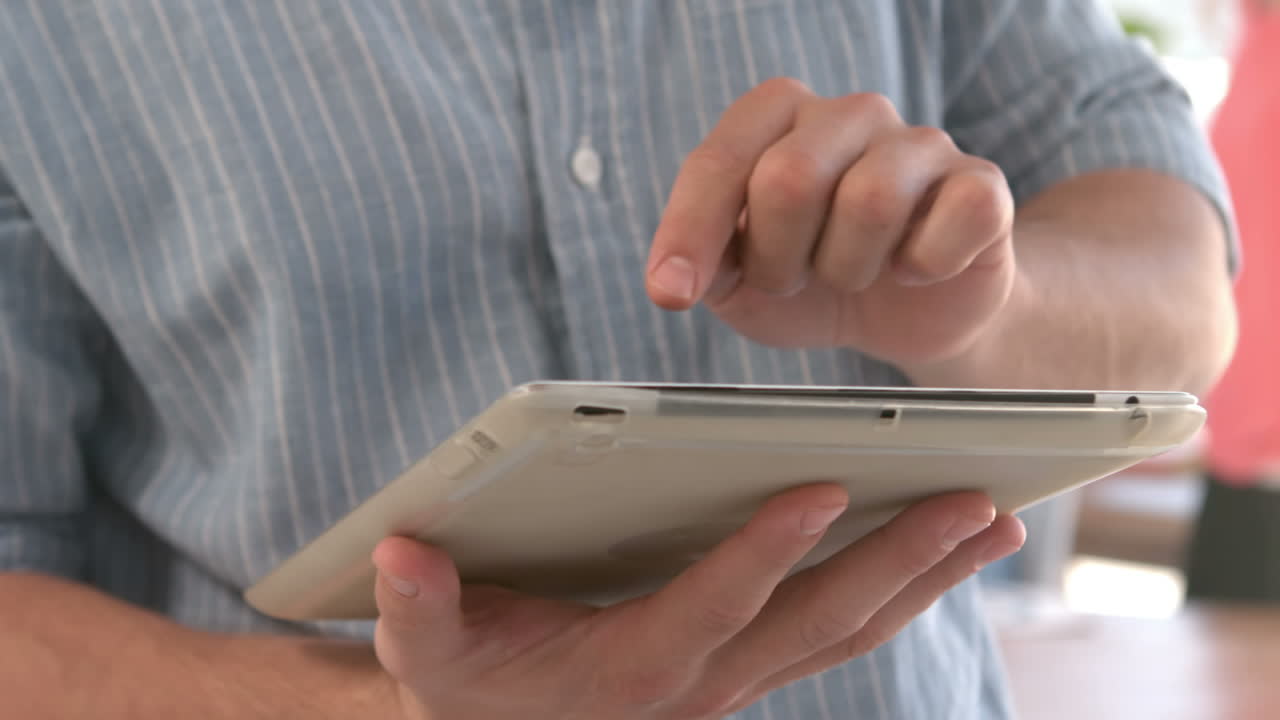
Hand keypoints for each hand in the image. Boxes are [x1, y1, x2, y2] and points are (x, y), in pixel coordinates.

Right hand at [372, 486, 1023, 719]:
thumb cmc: (471, 685)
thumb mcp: (427, 651)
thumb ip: (416, 605)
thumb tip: (398, 550)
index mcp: (630, 668)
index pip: (709, 606)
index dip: (761, 554)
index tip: (821, 491)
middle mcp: (704, 679)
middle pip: (817, 620)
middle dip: (900, 561)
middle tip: (975, 500)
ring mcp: (738, 677)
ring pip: (847, 628)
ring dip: (922, 576)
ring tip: (990, 519)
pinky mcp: (751, 663)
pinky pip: (838, 629)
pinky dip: (896, 590)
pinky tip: (938, 550)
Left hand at [645, 78, 1015, 366]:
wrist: (902, 317)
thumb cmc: (810, 281)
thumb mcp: (737, 281)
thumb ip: (702, 264)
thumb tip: (675, 278)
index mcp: (778, 117)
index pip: (720, 160)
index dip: (691, 230)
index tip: (671, 293)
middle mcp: (850, 114)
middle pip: (791, 178)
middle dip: (778, 258)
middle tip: (790, 281)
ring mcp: (920, 143)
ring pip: (870, 203)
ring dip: (845, 269)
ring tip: (850, 274)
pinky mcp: (979, 185)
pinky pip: (953, 219)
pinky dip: (924, 266)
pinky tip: (914, 271)